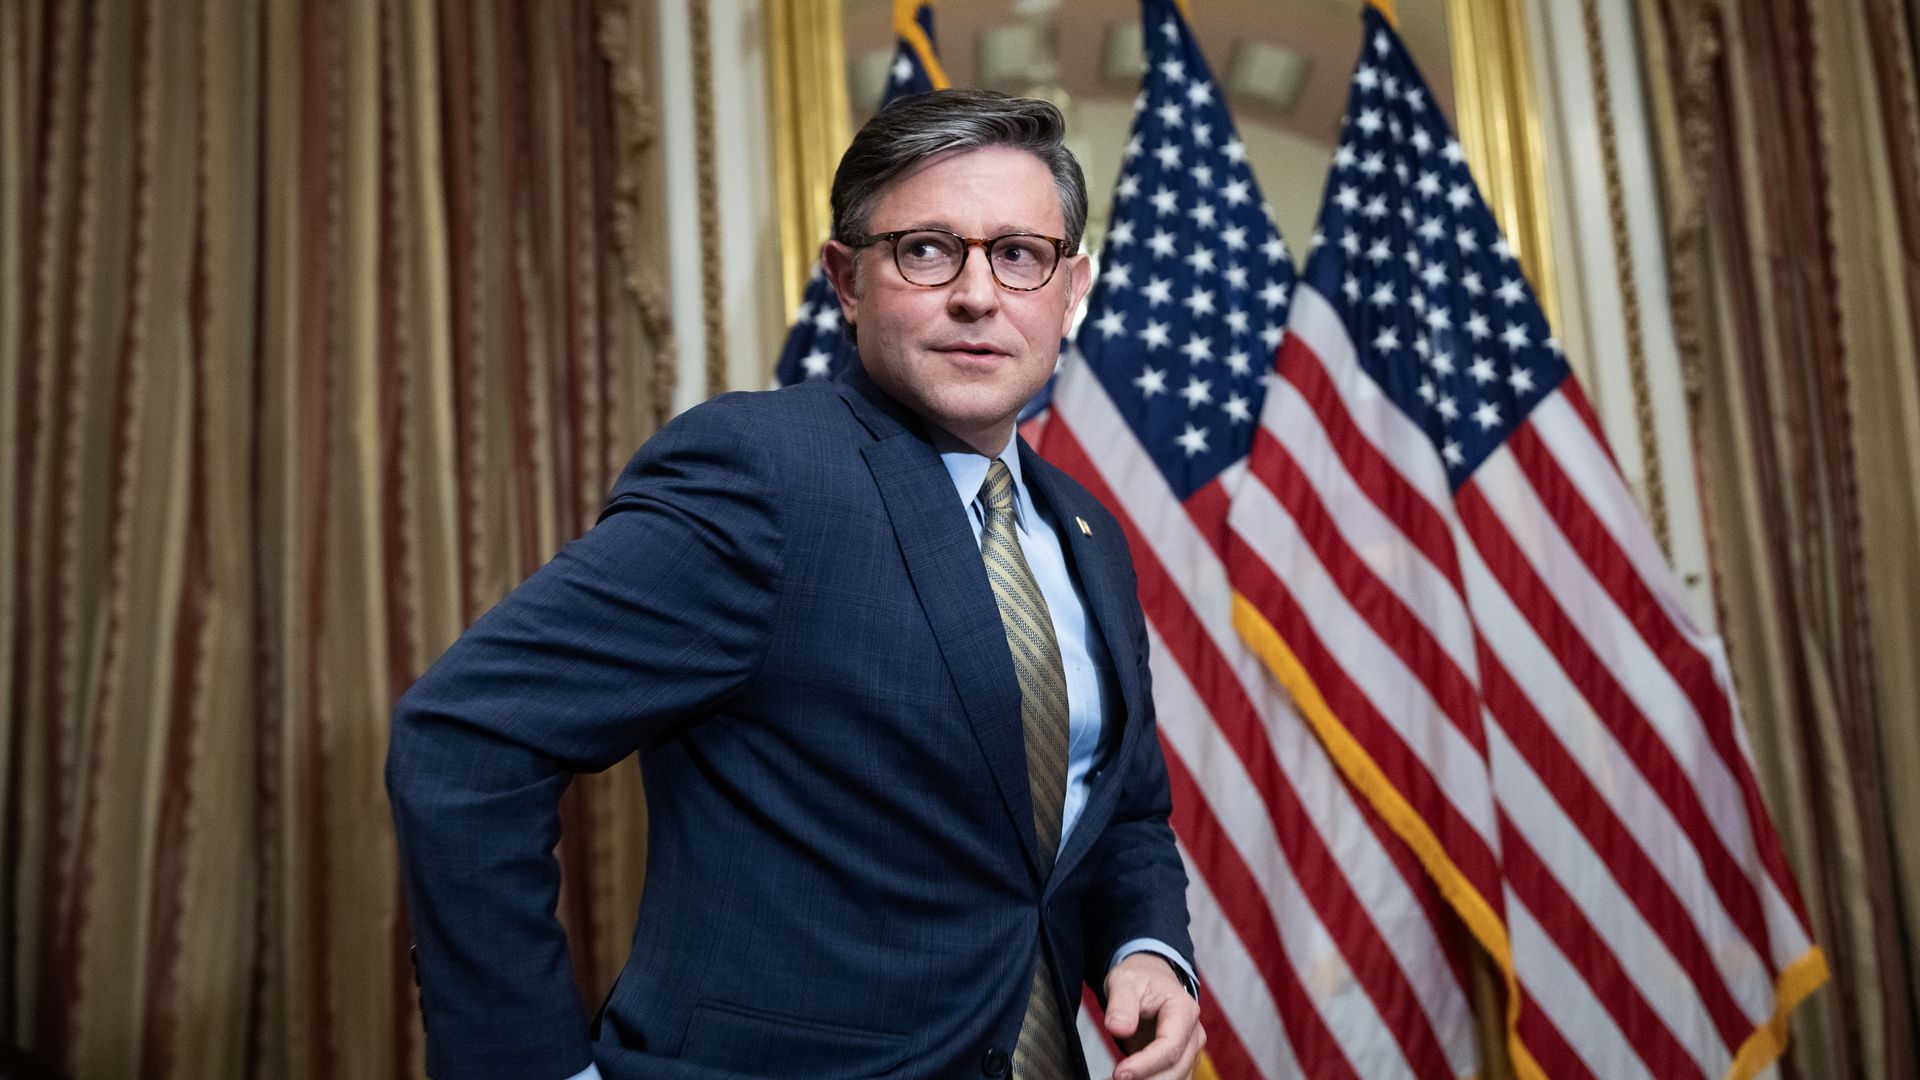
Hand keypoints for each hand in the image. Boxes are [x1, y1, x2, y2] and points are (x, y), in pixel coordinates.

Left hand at [1102, 952, 1204, 1079]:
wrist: (1150, 979)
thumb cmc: (1140, 978)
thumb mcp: (1124, 981)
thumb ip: (1121, 1004)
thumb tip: (1118, 1028)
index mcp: (1183, 1010)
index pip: (1170, 1047)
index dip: (1145, 1064)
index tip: (1119, 1073)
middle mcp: (1193, 1034)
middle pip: (1175, 1070)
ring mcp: (1188, 1051)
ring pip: (1174, 1079)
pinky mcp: (1178, 1062)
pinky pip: (1167, 1079)